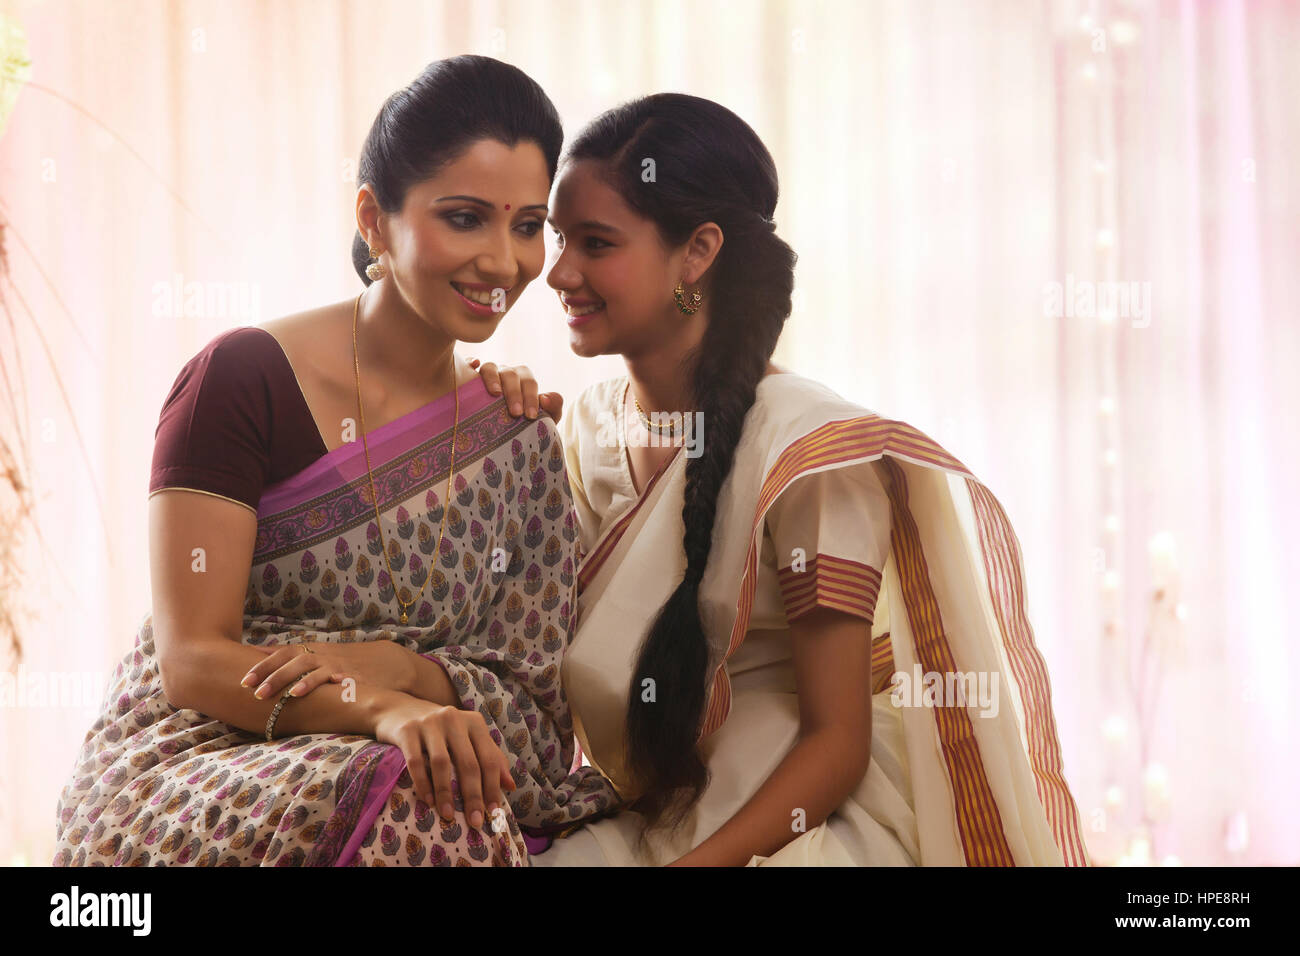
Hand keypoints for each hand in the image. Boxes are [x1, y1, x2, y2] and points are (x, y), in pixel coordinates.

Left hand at [240, 639, 414, 700]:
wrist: (384, 661)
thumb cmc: (342, 662)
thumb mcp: (315, 656)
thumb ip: (288, 657)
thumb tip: (254, 654)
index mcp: (308, 651)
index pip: (280, 654)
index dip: (261, 667)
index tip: (242, 681)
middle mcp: (320, 655)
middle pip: (292, 661)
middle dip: (272, 675)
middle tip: (252, 691)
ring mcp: (337, 664)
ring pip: (313, 669)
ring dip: (297, 681)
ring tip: (282, 696)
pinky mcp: (353, 675)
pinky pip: (339, 678)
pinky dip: (326, 682)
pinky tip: (319, 689)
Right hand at [372, 690, 516, 826]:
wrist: (398, 709)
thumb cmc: (440, 730)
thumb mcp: (467, 738)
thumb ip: (490, 757)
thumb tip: (510, 786)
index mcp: (474, 722)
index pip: (489, 758)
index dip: (493, 787)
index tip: (494, 812)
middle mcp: (454, 718)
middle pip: (468, 762)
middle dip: (473, 795)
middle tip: (475, 821)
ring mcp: (429, 723)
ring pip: (442, 763)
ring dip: (446, 793)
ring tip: (449, 815)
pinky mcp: (407, 730)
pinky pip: (416, 762)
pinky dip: (423, 784)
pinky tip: (428, 801)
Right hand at [466, 357, 563, 422]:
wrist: (510, 434)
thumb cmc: (526, 423)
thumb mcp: (546, 418)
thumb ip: (553, 408)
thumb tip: (545, 399)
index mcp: (524, 379)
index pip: (528, 381)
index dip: (531, 397)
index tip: (531, 415)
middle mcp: (506, 374)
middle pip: (510, 374)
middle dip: (514, 393)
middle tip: (516, 413)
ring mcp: (488, 376)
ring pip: (490, 367)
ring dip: (493, 378)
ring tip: (495, 394)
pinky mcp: (470, 381)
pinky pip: (469, 366)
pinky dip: (470, 363)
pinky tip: (472, 366)